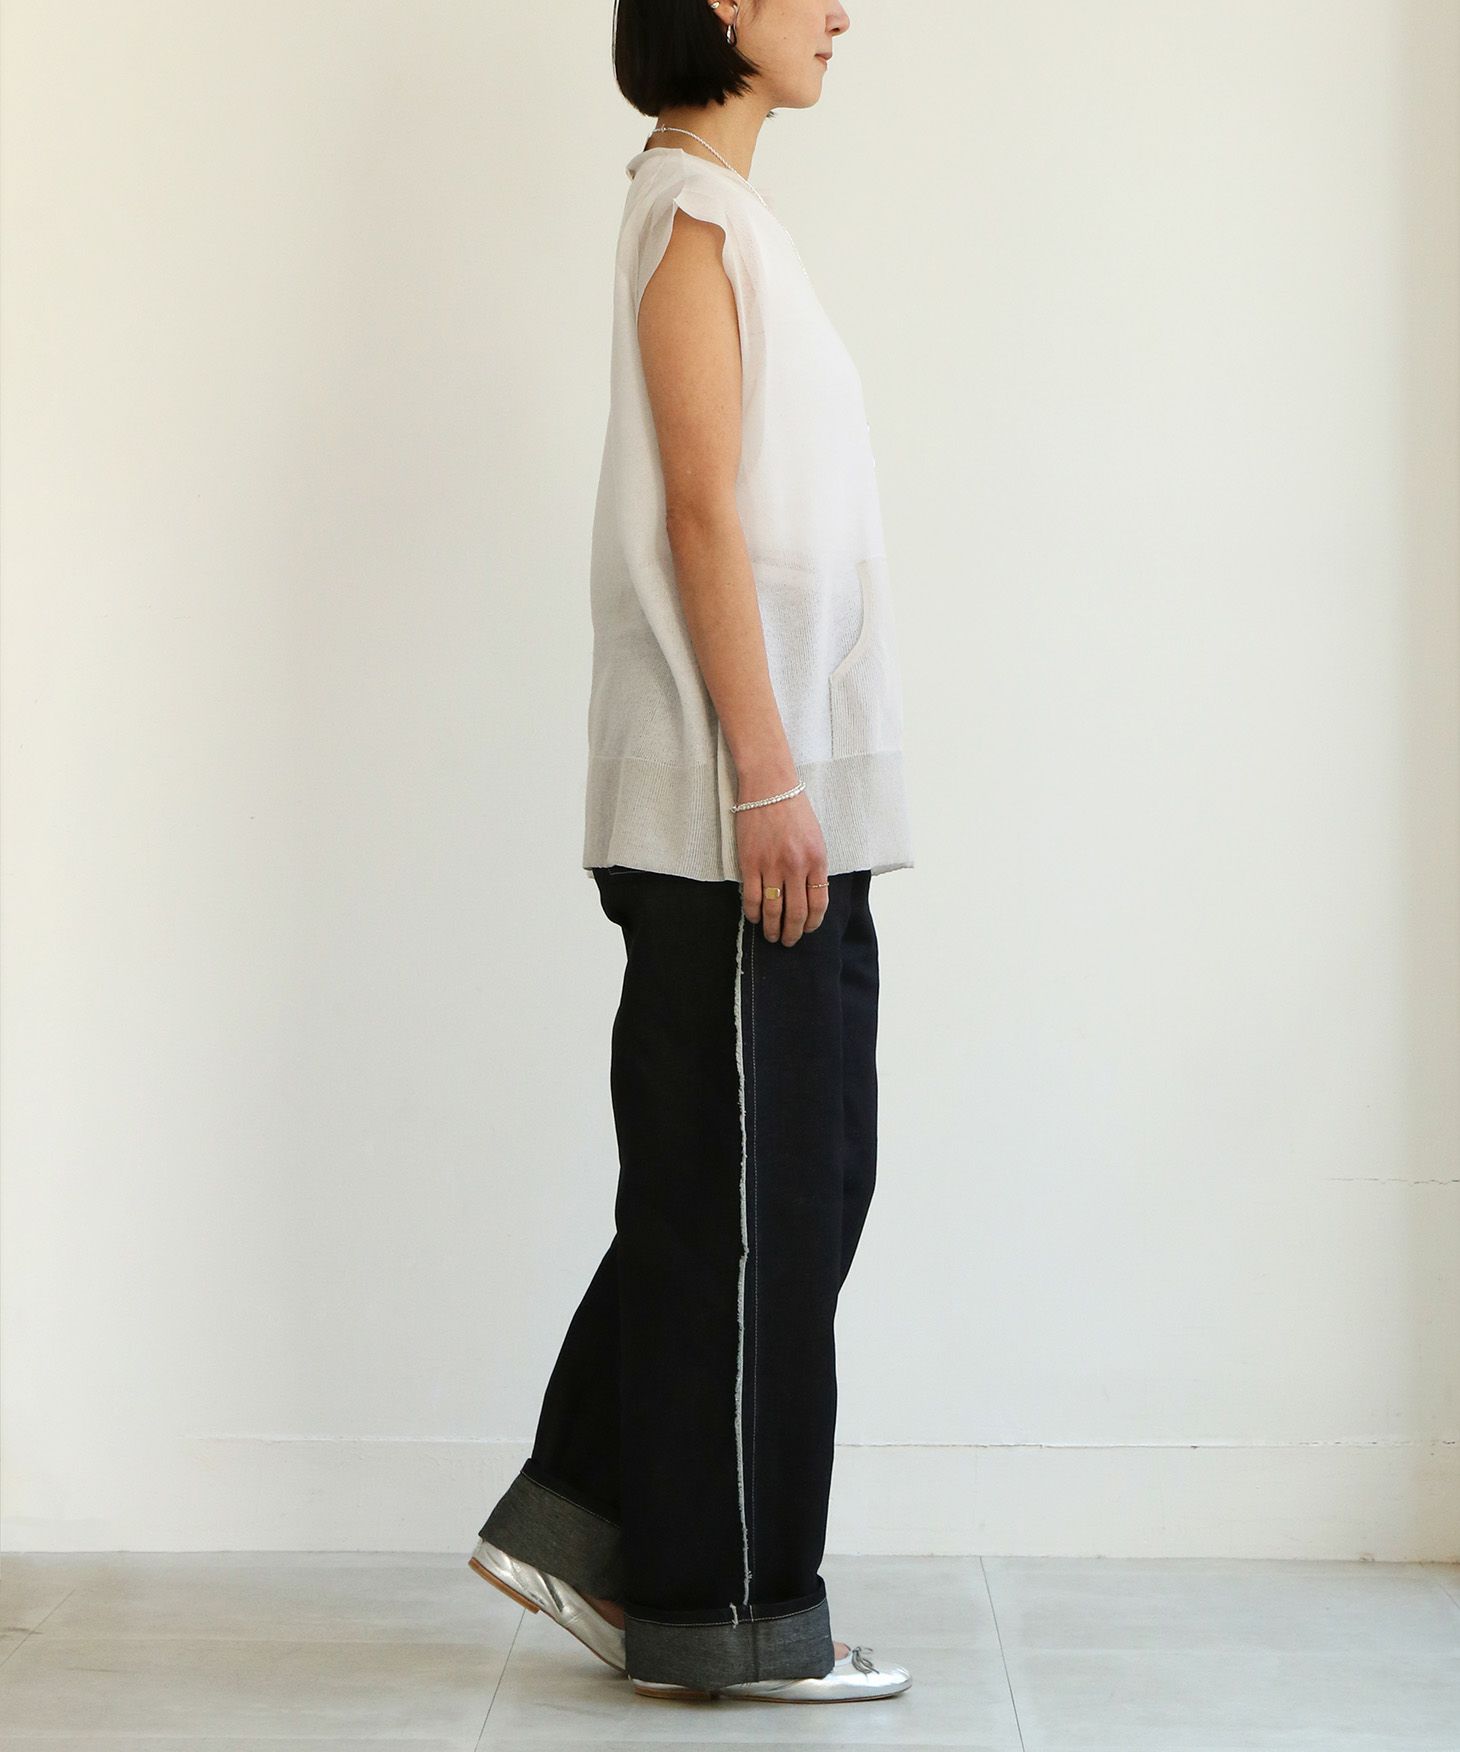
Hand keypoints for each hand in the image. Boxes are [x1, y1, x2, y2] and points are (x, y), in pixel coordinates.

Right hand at [734, 788, 829, 944]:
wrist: (770, 787)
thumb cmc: (794, 810)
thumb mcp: (815, 839)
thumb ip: (814, 867)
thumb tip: (809, 896)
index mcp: (817, 860)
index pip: (818, 904)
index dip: (812, 923)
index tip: (806, 930)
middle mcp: (796, 866)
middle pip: (796, 913)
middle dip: (792, 933)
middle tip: (788, 941)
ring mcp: (772, 866)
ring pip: (773, 910)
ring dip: (772, 928)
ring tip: (771, 936)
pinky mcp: (750, 863)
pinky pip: (751, 897)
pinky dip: (753, 913)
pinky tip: (754, 918)